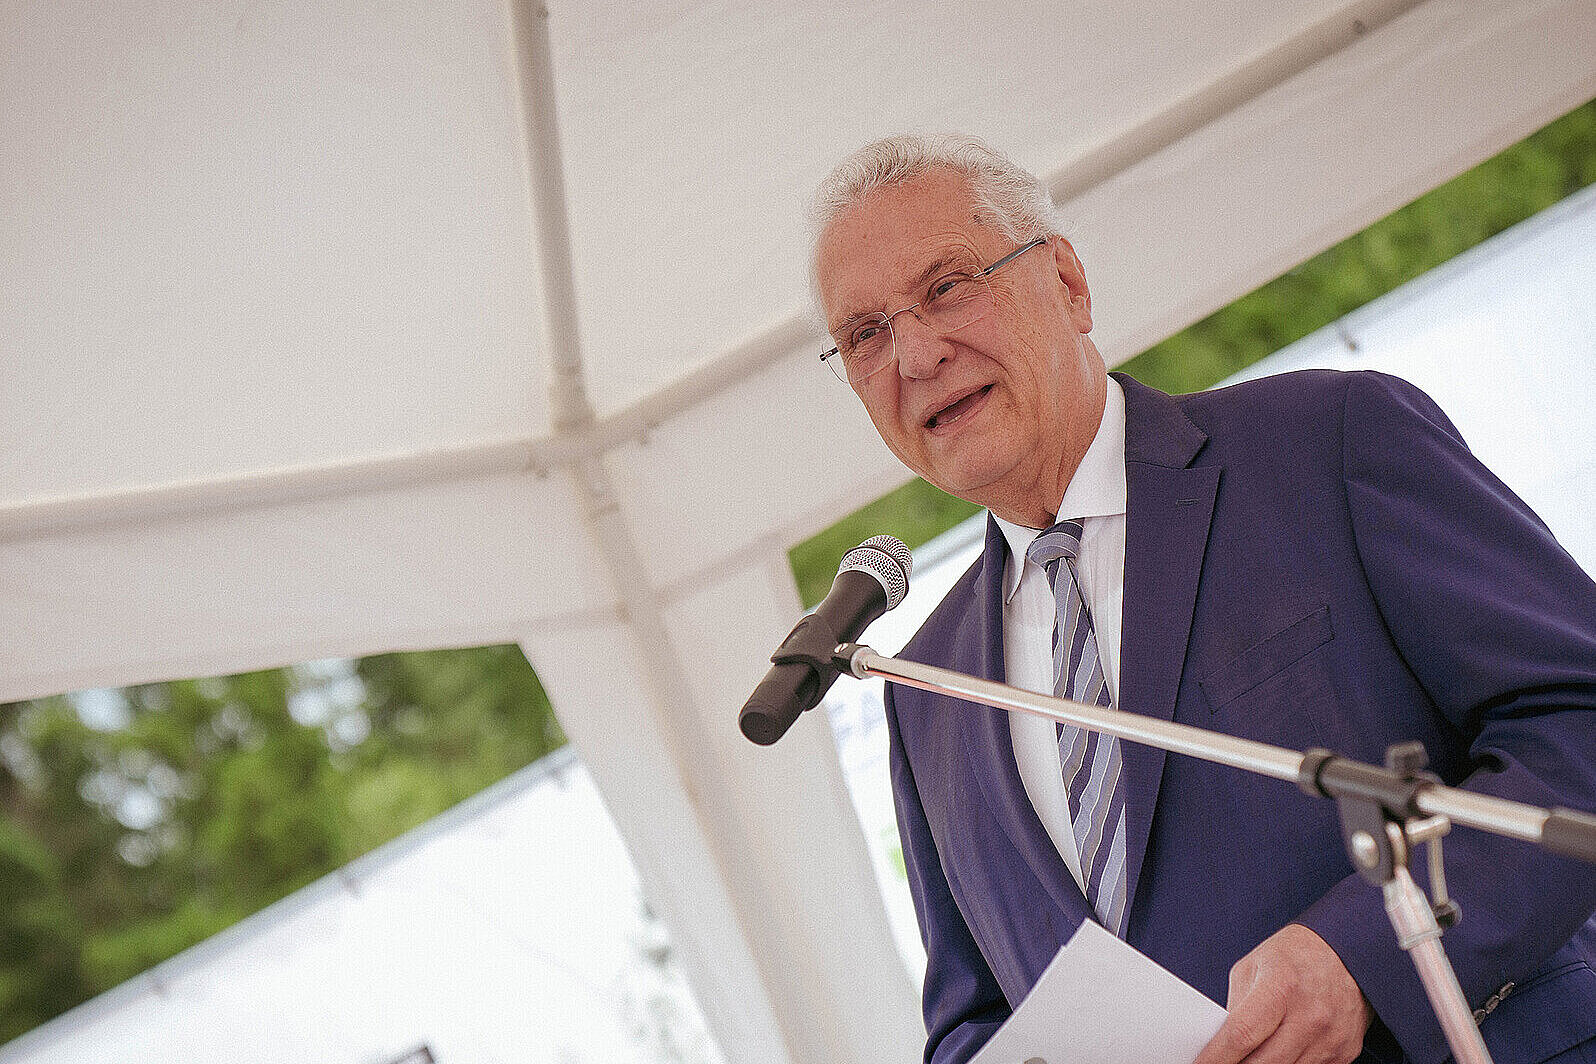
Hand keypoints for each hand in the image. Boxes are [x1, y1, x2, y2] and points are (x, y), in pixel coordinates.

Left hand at [1192, 923, 1373, 1063]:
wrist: (1349, 953)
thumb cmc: (1295, 956)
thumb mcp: (1253, 966)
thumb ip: (1235, 1007)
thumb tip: (1219, 1043)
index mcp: (1281, 986)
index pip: (1240, 1035)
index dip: (1215, 1058)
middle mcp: (1310, 1016)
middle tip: (1223, 1062)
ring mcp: (1330, 1039)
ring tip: (1250, 1054)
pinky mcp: (1344, 1054)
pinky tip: (1278, 1052)